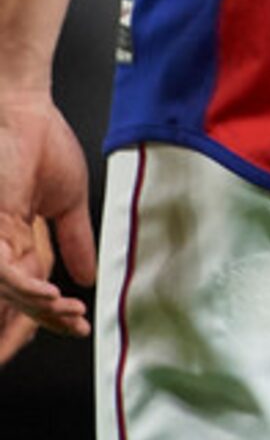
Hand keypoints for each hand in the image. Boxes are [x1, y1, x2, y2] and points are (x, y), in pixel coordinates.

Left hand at [0, 93, 94, 341]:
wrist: (24, 113)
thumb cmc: (42, 144)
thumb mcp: (68, 202)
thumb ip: (75, 240)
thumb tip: (90, 274)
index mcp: (15, 242)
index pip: (29, 290)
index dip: (50, 313)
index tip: (78, 325)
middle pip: (15, 301)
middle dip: (41, 322)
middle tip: (74, 326)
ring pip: (10, 292)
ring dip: (40, 309)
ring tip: (70, 311)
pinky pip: (6, 273)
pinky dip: (28, 290)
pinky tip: (53, 296)